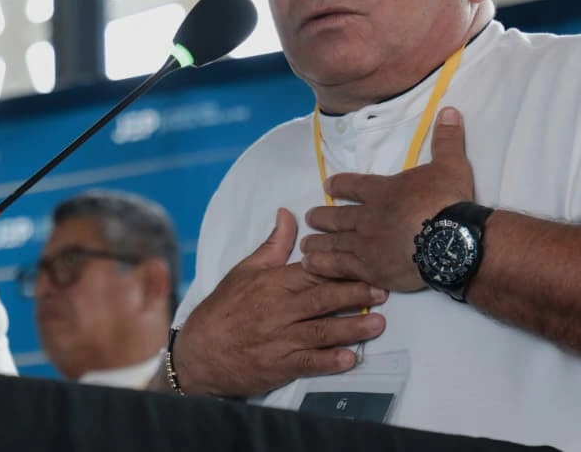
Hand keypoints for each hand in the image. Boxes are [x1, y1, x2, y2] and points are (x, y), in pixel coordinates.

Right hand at [174, 208, 387, 397]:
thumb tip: (288, 214)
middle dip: (354, 295)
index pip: (311, 271)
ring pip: (321, 331)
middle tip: (382, 290)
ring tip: (378, 324)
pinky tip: (349, 359)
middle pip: (321, 299)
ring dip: (351, 328)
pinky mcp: (280, 366)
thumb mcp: (244, 271)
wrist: (198, 353)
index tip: (365, 262)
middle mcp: (278, 310)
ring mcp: (280, 339)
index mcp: (272, 284)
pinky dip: (329, 362)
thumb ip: (272, 245)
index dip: (340, 267)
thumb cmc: (223, 310)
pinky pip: (308, 363)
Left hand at [301, 106, 473, 291]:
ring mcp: (365, 244)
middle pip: (338, 216)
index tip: (328, 185)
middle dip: (322, 217)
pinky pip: (340, 267)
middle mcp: (368, 216)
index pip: (354, 184)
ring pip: (334, 242)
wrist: (449, 239)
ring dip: (318, 242)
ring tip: (305, 245)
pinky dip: (324, 266)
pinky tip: (312, 265)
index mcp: (382, 191)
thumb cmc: (447, 201)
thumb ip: (446, 140)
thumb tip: (448, 110)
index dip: (340, 184)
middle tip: (311, 217)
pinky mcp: (370, 270)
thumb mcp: (451, 165)